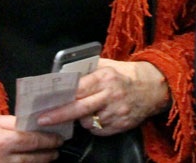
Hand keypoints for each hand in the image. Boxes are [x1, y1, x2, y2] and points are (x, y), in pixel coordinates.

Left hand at [37, 59, 169, 135]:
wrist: (152, 88)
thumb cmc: (124, 75)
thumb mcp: (107, 65)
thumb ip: (87, 70)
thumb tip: (64, 75)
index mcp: (105, 77)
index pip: (79, 88)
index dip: (62, 97)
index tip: (47, 103)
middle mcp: (111, 95)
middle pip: (80, 108)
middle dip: (60, 115)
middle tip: (43, 120)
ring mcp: (117, 112)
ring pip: (88, 122)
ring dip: (80, 119)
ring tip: (84, 110)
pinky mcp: (121, 125)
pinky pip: (98, 131)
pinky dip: (93, 126)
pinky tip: (96, 116)